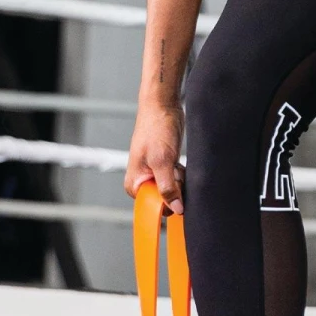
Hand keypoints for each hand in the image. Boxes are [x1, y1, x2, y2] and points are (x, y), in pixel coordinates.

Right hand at [126, 100, 184, 214]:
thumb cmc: (156, 128)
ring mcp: (154, 174)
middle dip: (175, 189)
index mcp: (134, 184)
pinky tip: (178, 161)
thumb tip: (176, 209)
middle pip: (165, 200)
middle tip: (174, 170)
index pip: (153, 208)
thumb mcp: (162, 161)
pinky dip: (182, 174)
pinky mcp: (166, 167)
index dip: (167, 202)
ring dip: (180, 180)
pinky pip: (177, 180)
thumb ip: (167, 187)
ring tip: (175, 162)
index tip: (173, 186)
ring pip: (174, 190)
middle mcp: (142, 182)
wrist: (163, 106)